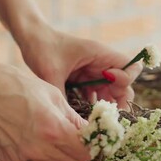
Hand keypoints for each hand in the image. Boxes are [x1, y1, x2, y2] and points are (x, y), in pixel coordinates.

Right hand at [0, 62, 89, 160]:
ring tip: (56, 137)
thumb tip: (88, 131)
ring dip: (63, 157)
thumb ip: (73, 118)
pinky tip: (35, 139)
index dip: (92, 144)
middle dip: (80, 151)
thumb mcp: (53, 95)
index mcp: (53, 130)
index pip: (86, 152)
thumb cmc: (17, 86)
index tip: (92, 137)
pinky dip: (42, 158)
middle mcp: (39, 151)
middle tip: (77, 137)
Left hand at [19, 26, 142, 108]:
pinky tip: (85, 116)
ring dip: (106, 106)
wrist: (30, 38)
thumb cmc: (42, 48)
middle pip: (123, 84)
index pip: (129, 67)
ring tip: (97, 122)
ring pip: (110, 91)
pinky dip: (93, 105)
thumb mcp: (51, 73)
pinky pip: (96, 94)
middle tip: (107, 118)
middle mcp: (101, 63)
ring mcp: (93, 71)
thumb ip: (62, 95)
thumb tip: (68, 120)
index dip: (124, 79)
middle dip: (119, 100)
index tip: (107, 86)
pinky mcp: (84, 78)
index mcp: (100, 54)